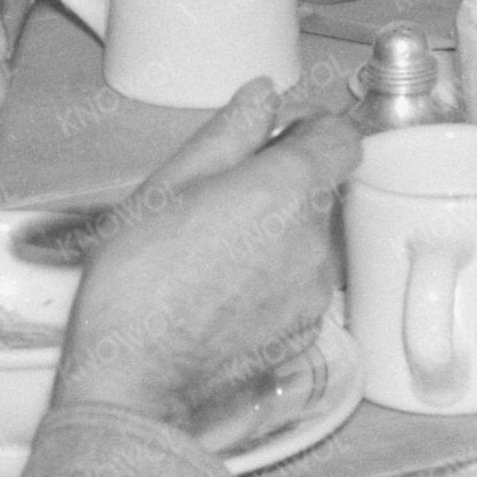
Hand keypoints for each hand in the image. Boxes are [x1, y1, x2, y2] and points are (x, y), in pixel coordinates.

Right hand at [49, 83, 361, 448]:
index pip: (340, 139)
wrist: (136, 381)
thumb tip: (262, 96)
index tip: (277, 138)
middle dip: (280, 188)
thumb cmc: (138, 283)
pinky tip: (220, 292)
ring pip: (309, 242)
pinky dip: (272, 281)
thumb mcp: (167, 187)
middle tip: (219, 201)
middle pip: (320, 193)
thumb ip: (227, 135)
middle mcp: (314, 240)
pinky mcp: (306, 332)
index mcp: (285, 190)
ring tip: (210, 253)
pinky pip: (299, 287)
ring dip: (275, 237)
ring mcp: (315, 291)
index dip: (312, 132)